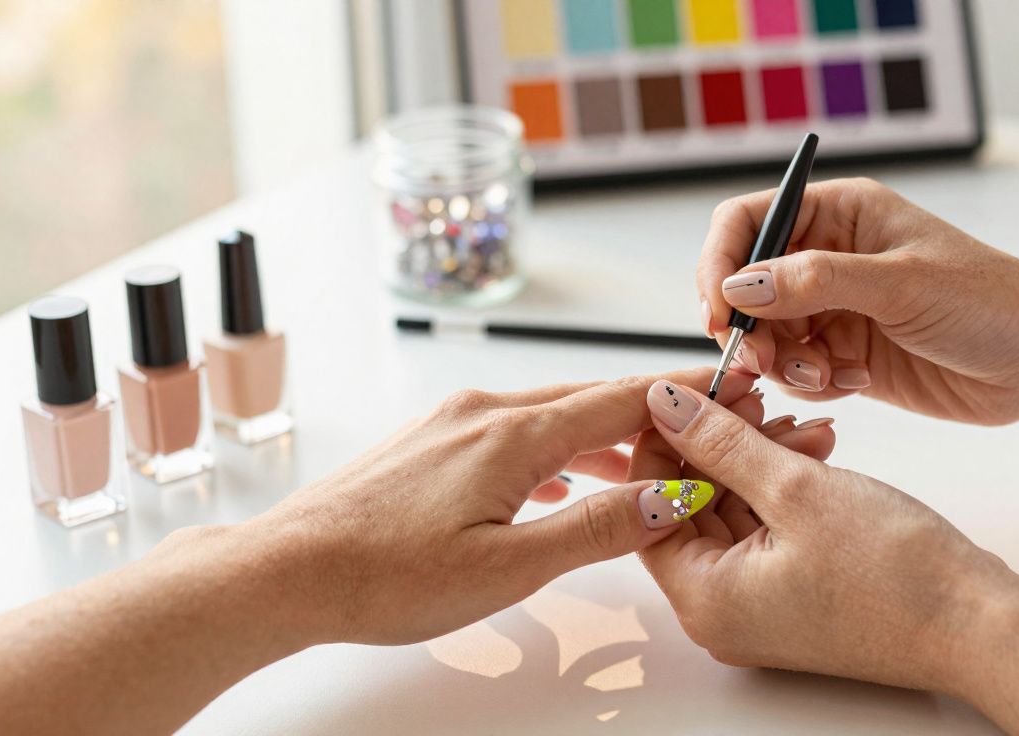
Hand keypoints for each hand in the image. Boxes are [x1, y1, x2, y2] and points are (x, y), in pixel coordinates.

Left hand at [240, 368, 825, 646]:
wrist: (289, 569)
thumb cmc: (386, 575)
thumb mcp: (509, 568)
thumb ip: (595, 529)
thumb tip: (668, 498)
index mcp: (513, 434)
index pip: (622, 400)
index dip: (682, 396)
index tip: (729, 388)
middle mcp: (484, 410)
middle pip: (590, 400)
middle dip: (649, 414)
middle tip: (701, 424)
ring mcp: (452, 421)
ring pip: (549, 416)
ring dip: (600, 437)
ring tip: (642, 468)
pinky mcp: (430, 440)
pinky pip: (512, 430)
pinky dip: (553, 449)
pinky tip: (559, 481)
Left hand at [632, 379, 1018, 692]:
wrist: (978, 625)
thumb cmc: (897, 574)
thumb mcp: (796, 488)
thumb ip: (722, 441)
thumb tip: (665, 405)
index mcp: (704, 599)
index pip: (650, 506)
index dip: (665, 441)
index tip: (688, 393)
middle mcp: (721, 612)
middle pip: (691, 506)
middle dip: (721, 443)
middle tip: (749, 394)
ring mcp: (759, 606)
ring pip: (733, 511)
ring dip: (759, 457)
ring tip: (798, 418)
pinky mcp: (794, 595)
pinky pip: (767, 528)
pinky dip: (784, 486)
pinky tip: (816, 445)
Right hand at [699, 178, 1018, 423]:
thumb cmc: (992, 302)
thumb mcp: (901, 283)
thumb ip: (816, 281)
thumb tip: (741, 284)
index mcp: (841, 213)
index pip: (747, 221)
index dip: (721, 263)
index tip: (720, 311)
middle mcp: (830, 256)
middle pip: (746, 285)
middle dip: (749, 327)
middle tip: (766, 361)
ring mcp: (836, 308)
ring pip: (767, 335)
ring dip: (784, 362)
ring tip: (829, 375)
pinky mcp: (845, 355)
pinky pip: (797, 372)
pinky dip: (812, 384)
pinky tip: (857, 382)